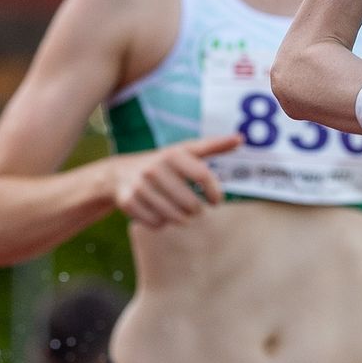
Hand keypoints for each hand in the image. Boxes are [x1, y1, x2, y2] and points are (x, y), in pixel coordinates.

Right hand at [103, 134, 239, 228]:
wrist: (120, 172)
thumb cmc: (165, 163)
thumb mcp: (187, 151)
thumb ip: (214, 146)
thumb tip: (241, 138)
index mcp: (173, 154)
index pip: (202, 175)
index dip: (214, 191)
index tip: (216, 201)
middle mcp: (155, 168)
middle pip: (190, 203)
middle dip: (197, 210)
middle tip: (195, 208)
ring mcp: (140, 186)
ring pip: (174, 217)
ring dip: (182, 219)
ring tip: (181, 212)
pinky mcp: (128, 202)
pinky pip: (156, 223)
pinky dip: (162, 223)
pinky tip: (159, 212)